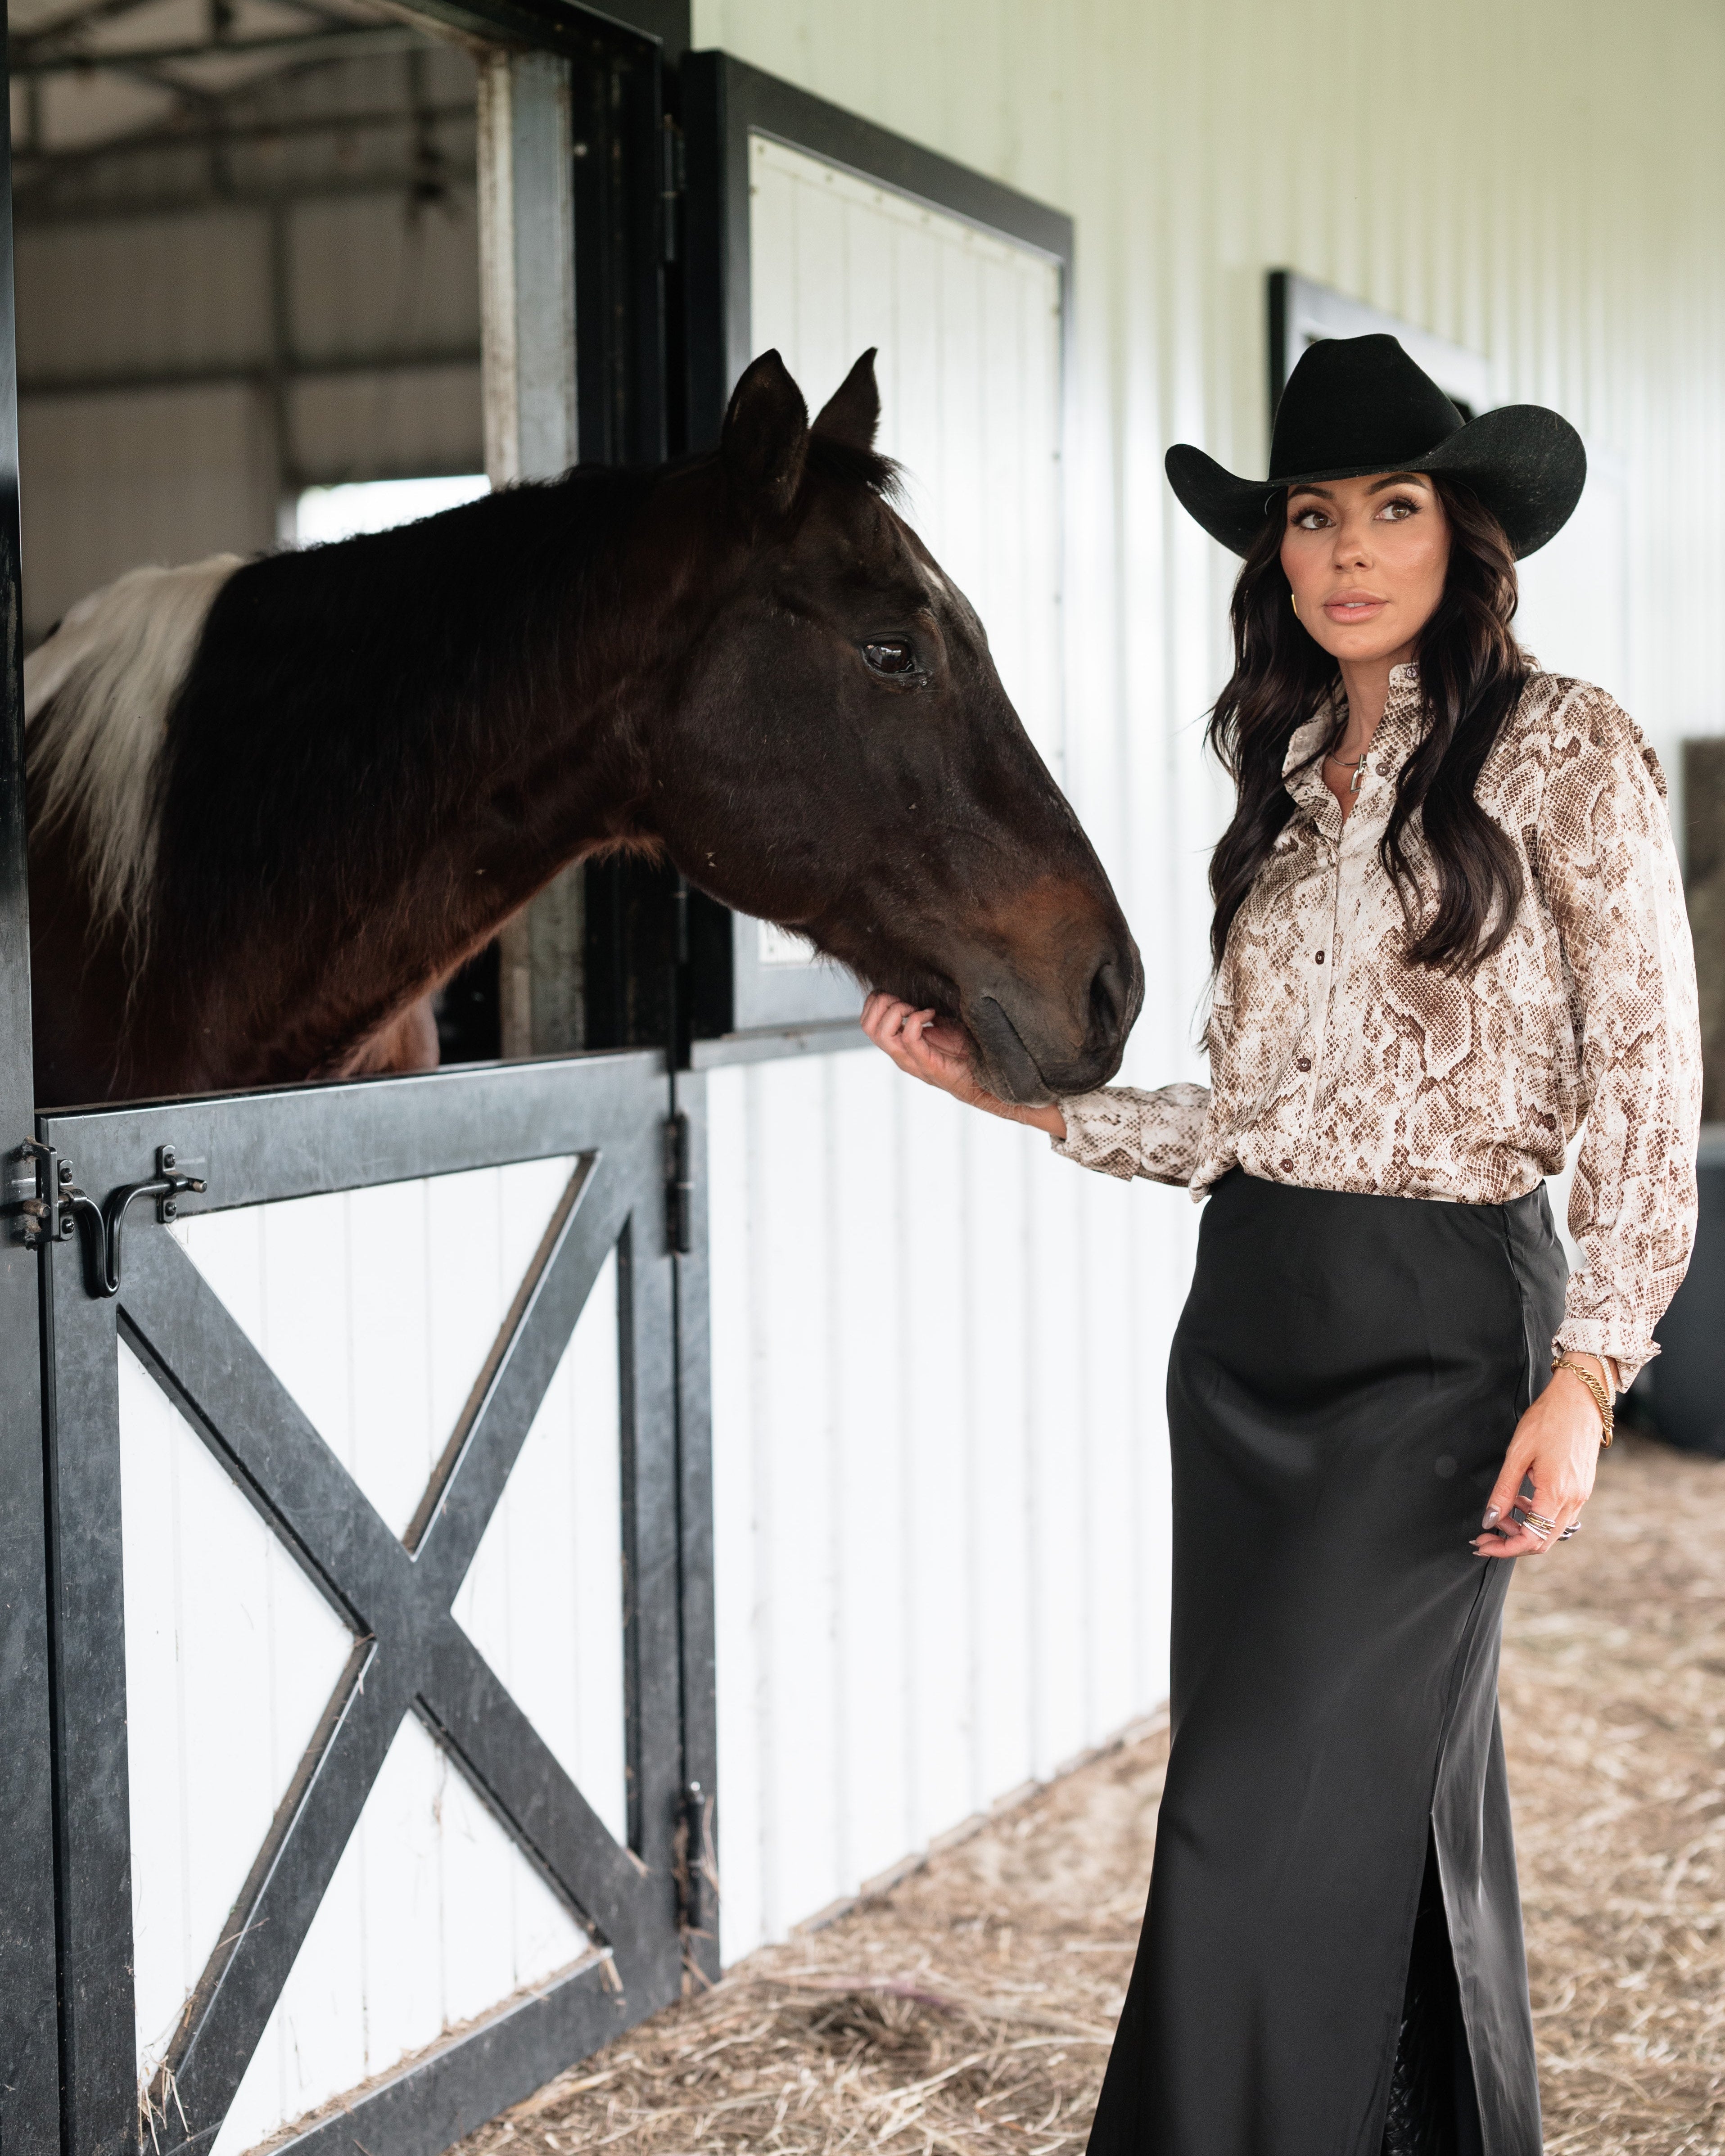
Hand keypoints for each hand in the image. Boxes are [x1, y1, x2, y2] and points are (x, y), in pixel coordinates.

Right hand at [859, 993, 1065, 1137]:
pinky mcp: (930, 1067)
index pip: (868, 1021)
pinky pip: (908, 1040)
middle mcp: (902, 1055)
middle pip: (868, 1026)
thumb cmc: (973, 1049)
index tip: (905, 995)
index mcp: (902, 1044)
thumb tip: (924, 983)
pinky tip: (932, 1014)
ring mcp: (913, 1062)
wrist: (995, 1082)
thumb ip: (930, 1009)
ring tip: (919, 1009)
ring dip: (896, 1011)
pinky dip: (917, 1020)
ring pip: (881, 1034)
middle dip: (883, 1003)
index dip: (878, 1001)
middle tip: (909, 1001)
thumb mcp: (947, 1023)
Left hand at [1473, 1354, 1612, 1558]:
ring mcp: (1581, 1495)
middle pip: (1543, 1542)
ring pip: (1552, 1531)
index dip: (1504, 1548)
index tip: (1482, 1544)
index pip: (1531, 1540)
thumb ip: (1503, 1491)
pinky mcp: (1582, 1488)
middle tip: (1485, 1535)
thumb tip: (1489, 1520)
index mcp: (1557, 1494)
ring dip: (1525, 1528)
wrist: (1580, 1399)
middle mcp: (1574, 1500)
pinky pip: (1560, 1515)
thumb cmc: (1547, 1421)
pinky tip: (1522, 1500)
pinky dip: (1539, 1516)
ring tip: (1502, 1511)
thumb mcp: (1517, 1455)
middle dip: (1511, 1543)